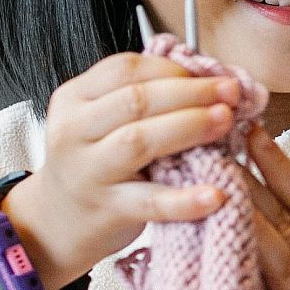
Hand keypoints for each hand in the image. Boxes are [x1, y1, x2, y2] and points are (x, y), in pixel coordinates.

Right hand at [4, 50, 242, 289]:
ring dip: (189, 127)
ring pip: (139, 141)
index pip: (125, 69)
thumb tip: (207, 76)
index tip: (211, 73)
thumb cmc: (94, 161)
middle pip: (135, 100)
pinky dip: (185, 200)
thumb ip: (141, 96)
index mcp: (75, 98)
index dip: (173, 68)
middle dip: (190, 92)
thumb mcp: (102, 120)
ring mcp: (89, 172)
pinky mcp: (108, 209)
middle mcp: (74, 131)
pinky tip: (215, 195)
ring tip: (226, 121)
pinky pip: (151, 202)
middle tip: (231, 92)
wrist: (58, 220)